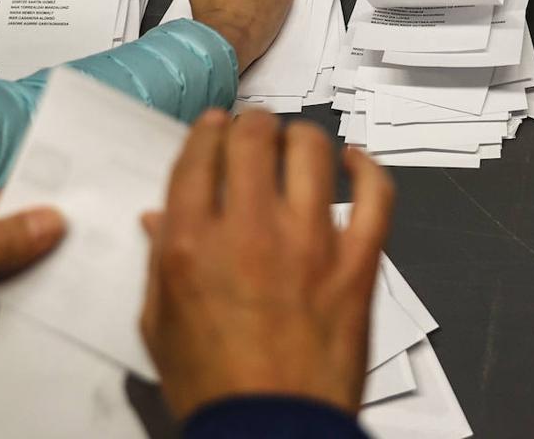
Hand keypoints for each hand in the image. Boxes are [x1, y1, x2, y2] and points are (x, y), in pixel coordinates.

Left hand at [0, 181, 64, 403]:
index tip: (84, 236)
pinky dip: (7, 319)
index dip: (37, 221)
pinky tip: (31, 327)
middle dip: (35, 259)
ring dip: (24, 293)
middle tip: (83, 272)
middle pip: (6, 240)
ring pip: (4, 277)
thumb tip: (55, 219)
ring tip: (65, 303)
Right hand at [140, 109, 394, 420]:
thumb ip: (158, 261)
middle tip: (254, 130)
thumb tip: (159, 217)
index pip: (199, 156)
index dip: (207, 131)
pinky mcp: (356, 262)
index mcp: (192, 244)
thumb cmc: (213, 387)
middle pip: (254, 138)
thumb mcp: (159, 325)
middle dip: (251, 124)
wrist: (271, 432)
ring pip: (311, 151)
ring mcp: (310, 242)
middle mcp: (250, 230)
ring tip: (297, 144)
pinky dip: (368, 168)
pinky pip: (375, 194)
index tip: (214, 128)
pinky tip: (355, 160)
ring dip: (300, 137)